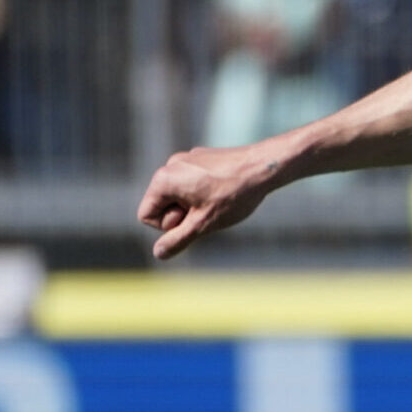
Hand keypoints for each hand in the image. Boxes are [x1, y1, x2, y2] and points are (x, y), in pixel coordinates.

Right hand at [136, 142, 283, 259]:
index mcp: (163, 180)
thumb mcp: (204, 224)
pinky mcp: (201, 157)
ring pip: (179, 195)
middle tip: (210, 210)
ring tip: (220, 201)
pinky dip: (205, 192)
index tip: (194, 218)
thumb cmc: (234, 195)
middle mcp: (170, 165)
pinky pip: (193, 183)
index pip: (146, 215)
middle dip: (183, 214)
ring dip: (195, 205)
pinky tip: (226, 191)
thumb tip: (158, 253)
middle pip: (162, 205)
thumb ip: (178, 239)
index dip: (170, 225)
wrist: (265, 166)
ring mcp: (186, 159)